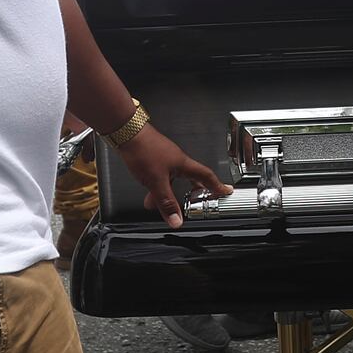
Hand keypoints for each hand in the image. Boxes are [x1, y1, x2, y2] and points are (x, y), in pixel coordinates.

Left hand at [114, 123, 228, 227]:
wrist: (125, 132)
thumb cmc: (143, 148)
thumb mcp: (156, 182)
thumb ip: (166, 202)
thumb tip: (176, 220)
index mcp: (183, 164)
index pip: (206, 176)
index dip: (217, 185)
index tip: (226, 191)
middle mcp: (176, 160)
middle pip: (191, 178)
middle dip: (195, 192)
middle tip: (200, 200)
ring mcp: (164, 158)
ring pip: (172, 180)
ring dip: (170, 193)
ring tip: (164, 205)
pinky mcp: (153, 157)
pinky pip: (160, 176)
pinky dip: (157, 187)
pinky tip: (149, 194)